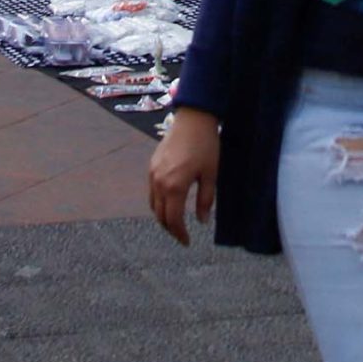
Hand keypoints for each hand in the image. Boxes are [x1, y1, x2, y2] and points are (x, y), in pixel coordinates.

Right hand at [148, 109, 220, 245]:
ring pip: (153, 204)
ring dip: (162, 216)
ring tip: (175, 222)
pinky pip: (151, 191)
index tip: (187, 242)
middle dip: (170, 228)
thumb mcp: (211, 174)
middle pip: (160, 215)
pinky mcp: (152, 166)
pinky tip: (169, 203)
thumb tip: (201, 221)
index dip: (179, 234)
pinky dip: (158, 203)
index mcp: (174, 187)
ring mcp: (153, 173)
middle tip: (181, 235)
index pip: (173, 220)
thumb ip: (205, 200)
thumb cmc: (205, 146)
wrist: (193, 119)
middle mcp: (159, 182)